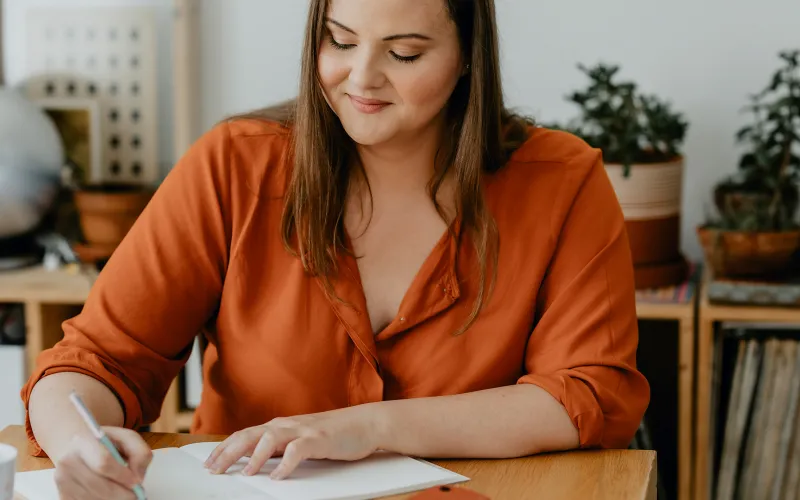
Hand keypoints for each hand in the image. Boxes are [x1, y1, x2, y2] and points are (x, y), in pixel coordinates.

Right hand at [53, 426, 152, 499]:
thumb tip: (138, 476)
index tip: (136, 482)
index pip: (103, 462)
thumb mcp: (127, 438)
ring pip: (93, 499)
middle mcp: (68, 462)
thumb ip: (140, 452)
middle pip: (99, 486)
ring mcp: (62, 481)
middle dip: (121, 494)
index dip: (122, 475)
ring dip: (113, 499)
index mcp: (83, 442)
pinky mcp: (63, 496)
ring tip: (122, 492)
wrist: (76, 449)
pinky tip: (109, 496)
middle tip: (135, 494)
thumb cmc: (105, 444)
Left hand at [204, 405, 382, 479]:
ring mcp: (303, 430)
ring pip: (270, 438)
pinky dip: (286, 464)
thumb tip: (257, 461)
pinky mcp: (319, 439)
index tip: (209, 463)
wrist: (365, 423)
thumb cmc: (333, 434)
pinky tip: (278, 477)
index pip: (245, 435)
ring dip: (254, 456)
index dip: (224, 448)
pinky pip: (298, 450)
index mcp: (280, 426)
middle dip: (228, 452)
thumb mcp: (301, 439)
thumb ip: (281, 447)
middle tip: (213, 469)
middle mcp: (287, 425)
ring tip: (244, 474)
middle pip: (250, 435)